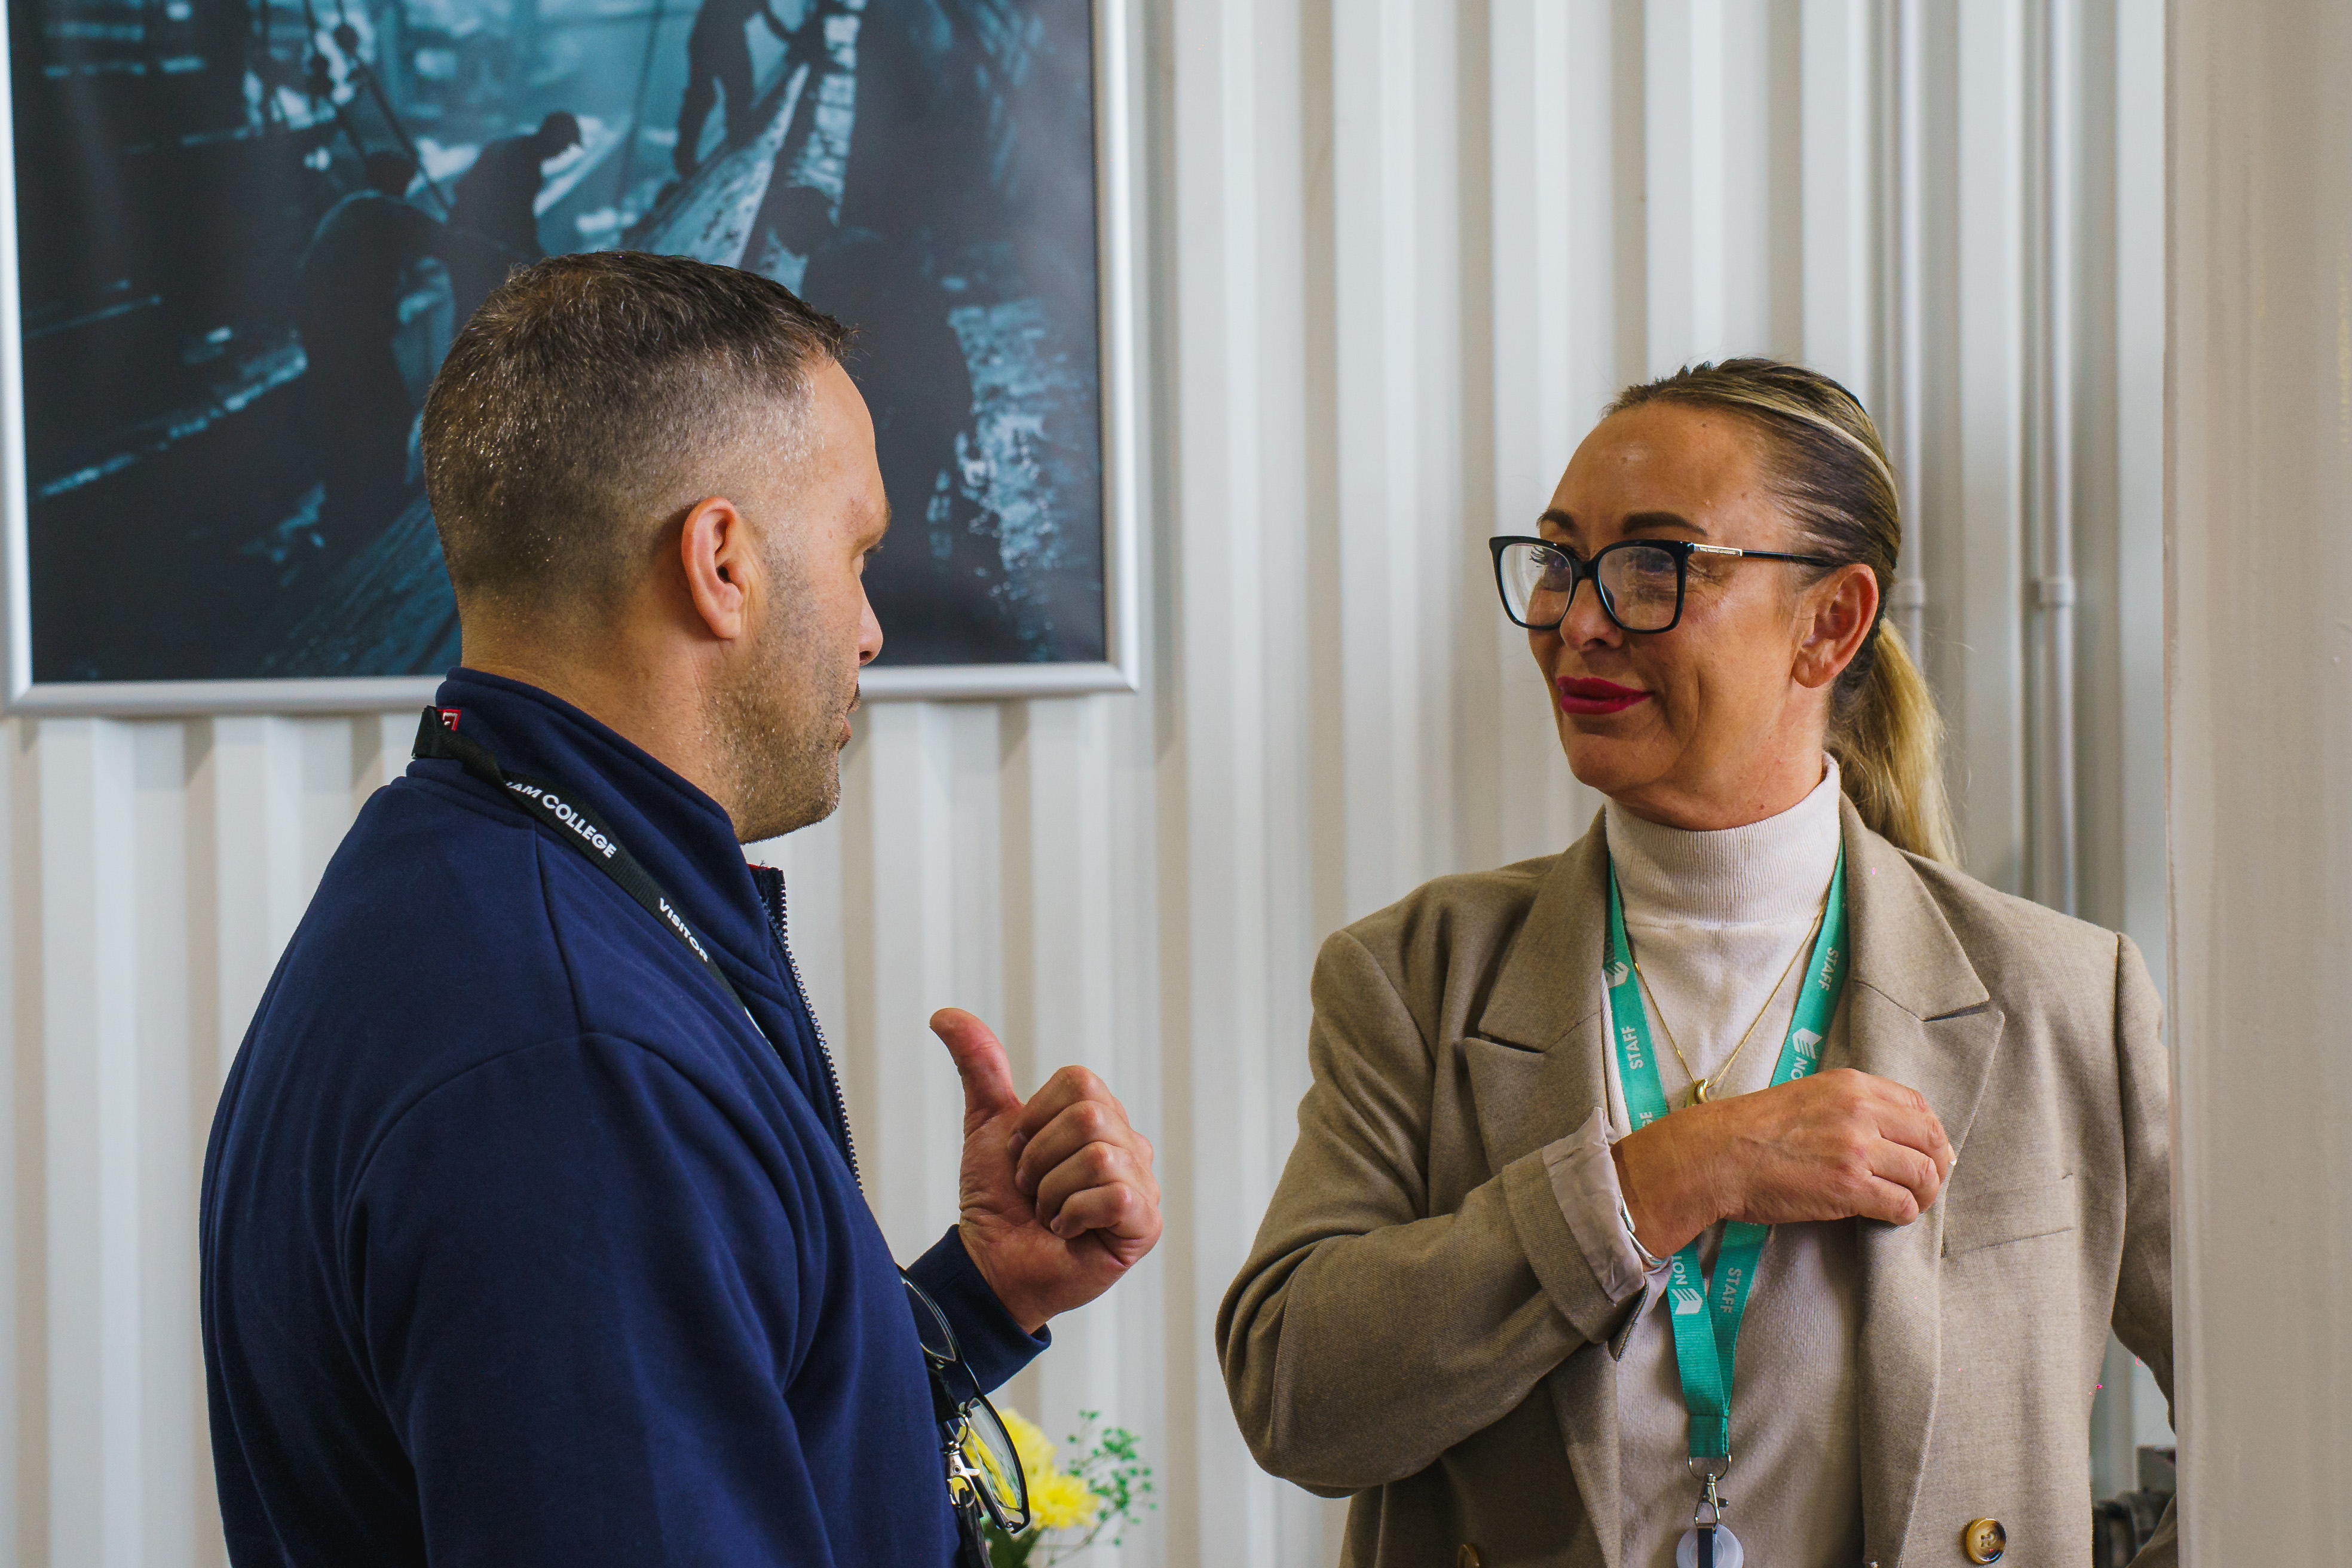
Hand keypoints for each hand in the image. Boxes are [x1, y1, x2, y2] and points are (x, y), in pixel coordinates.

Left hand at [932, 1008, 1161, 1333]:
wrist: (991, 1265)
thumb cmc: (997, 1200)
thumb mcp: (988, 1125)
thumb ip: (980, 1066)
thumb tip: (944, 1013)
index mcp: (1102, 1117)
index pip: (1079, 1082)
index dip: (1035, 1118)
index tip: (1020, 1153)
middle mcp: (1130, 1146)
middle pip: (1088, 1116)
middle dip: (1039, 1158)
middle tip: (1032, 1189)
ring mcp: (1143, 1186)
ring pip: (1098, 1156)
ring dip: (1052, 1191)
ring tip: (1048, 1212)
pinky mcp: (1144, 1225)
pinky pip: (1115, 1195)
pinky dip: (1073, 1214)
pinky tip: (1067, 1231)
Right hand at [1610, 1068, 1953, 1257]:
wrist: (1717, 1155)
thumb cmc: (1753, 1130)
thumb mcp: (1808, 1097)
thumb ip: (1850, 1107)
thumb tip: (1891, 1134)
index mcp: (1851, 1085)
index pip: (1919, 1105)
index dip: (1931, 1134)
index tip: (1926, 1152)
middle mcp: (1860, 1111)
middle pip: (1931, 1140)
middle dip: (1937, 1167)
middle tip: (1926, 1184)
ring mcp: (1856, 1149)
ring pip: (1923, 1174)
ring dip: (1924, 1194)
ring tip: (1909, 1202)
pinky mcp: (1849, 1187)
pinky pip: (1901, 1204)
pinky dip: (1903, 1214)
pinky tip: (1889, 1216)